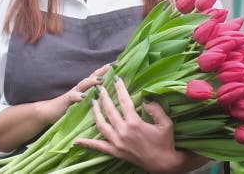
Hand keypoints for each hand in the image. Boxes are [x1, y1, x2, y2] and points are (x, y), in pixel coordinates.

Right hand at [37, 63, 110, 124]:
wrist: (49, 111)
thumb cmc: (68, 108)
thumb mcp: (83, 103)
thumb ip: (92, 99)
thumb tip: (107, 98)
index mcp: (85, 89)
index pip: (96, 77)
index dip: (106, 71)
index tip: (117, 64)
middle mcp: (79, 88)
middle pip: (91, 77)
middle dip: (101, 71)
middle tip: (111, 66)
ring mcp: (72, 93)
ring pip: (83, 85)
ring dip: (91, 81)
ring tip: (100, 79)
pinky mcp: (65, 100)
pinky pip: (72, 97)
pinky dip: (77, 96)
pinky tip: (83, 96)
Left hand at [75, 76, 191, 173]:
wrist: (163, 163)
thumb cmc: (165, 142)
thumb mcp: (166, 123)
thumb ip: (155, 109)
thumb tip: (145, 99)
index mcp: (135, 123)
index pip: (125, 101)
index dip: (120, 88)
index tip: (116, 79)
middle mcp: (123, 131)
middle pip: (109, 110)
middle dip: (104, 97)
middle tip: (100, 88)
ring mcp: (117, 142)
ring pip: (101, 125)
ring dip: (96, 112)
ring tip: (92, 102)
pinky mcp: (115, 152)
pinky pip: (99, 147)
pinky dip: (87, 143)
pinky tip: (77, 140)